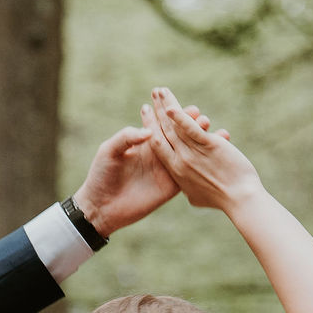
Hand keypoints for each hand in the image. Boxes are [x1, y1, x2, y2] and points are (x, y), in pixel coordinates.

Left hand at [69, 98, 211, 236]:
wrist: (101, 207)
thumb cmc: (101, 176)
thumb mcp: (110, 151)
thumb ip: (127, 137)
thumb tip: (149, 131)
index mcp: (144, 143)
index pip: (161, 124)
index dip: (172, 114)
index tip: (183, 105)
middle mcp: (157, 154)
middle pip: (178, 135)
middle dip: (190, 124)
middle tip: (200, 116)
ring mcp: (165, 170)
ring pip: (186, 152)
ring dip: (198, 140)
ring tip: (208, 128)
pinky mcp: (171, 186)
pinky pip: (188, 172)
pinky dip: (201, 163)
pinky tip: (211, 152)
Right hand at [143, 87, 263, 215]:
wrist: (240, 200)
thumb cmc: (220, 200)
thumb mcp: (197, 196)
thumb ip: (188, 187)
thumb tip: (185, 185)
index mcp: (175, 171)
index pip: (158, 145)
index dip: (150, 126)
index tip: (146, 112)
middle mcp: (181, 160)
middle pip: (163, 131)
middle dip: (156, 110)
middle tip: (153, 92)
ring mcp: (194, 153)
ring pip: (175, 127)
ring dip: (167, 105)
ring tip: (160, 90)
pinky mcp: (209, 146)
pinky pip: (191, 130)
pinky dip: (181, 118)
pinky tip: (172, 107)